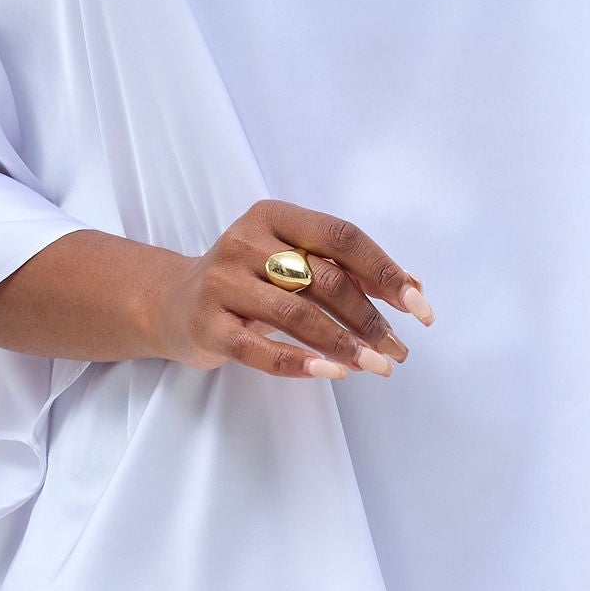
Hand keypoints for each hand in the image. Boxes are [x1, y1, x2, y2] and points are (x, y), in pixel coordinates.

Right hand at [142, 204, 432, 379]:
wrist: (171, 304)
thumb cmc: (247, 283)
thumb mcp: (291, 262)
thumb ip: (347, 270)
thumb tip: (414, 288)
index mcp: (274, 217)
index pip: (342, 237)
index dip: (385, 271)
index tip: (418, 307)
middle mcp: (245, 242)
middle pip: (325, 279)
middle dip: (370, 319)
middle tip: (398, 351)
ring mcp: (222, 282)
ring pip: (297, 315)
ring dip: (345, 345)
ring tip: (376, 367)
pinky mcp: (207, 324)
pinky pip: (260, 349)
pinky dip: (301, 363)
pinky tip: (332, 374)